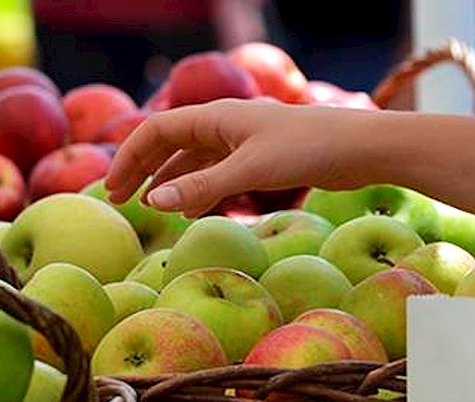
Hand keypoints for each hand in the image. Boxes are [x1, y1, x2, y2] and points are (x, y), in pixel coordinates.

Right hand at [105, 99, 373, 217]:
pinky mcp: (261, 159)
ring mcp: (242, 142)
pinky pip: (216, 172)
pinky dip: (198, 189)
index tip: (113, 190)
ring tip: (149, 209)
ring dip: (168, 181)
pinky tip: (192, 211)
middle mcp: (225, 124)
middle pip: (169, 143)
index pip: (157, 131)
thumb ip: (202, 187)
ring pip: (192, 159)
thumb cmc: (308, 150)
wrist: (361, 147)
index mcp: (217, 117)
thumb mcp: (250, 171)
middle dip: (142, 170)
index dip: (130, 158)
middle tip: (119, 201)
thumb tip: (153, 204)